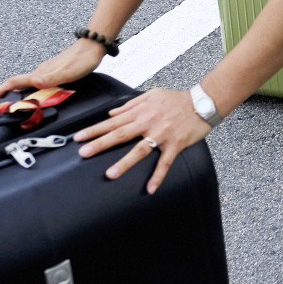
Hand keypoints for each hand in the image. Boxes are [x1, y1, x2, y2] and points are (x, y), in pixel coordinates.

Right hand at [0, 37, 103, 99]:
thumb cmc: (83, 59)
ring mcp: (48, 70)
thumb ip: (52, 78)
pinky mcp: (55, 70)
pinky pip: (38, 81)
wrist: (94, 45)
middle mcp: (42, 71)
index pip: (15, 81)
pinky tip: (37, 94)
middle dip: (7, 94)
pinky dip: (32, 90)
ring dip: (19, 93)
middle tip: (0, 107)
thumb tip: (34, 82)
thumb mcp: (69, 72)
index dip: (1, 91)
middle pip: (19, 83)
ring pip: (29, 82)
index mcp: (41, 73)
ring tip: (14, 104)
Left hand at [74, 86, 212, 192]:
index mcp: (141, 111)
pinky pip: (165, 162)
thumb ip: (130, 105)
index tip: (79, 137)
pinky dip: (158, 176)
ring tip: (111, 174)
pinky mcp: (175, 144)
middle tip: (84, 152)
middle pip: (120, 134)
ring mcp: (162, 135)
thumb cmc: (177, 99)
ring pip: (140, 150)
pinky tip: (151, 188)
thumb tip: (112, 113)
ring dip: (125, 162)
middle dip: (100, 144)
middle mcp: (148, 123)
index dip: (95, 129)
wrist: (203, 102)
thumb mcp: (152, 95)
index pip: (113, 121)